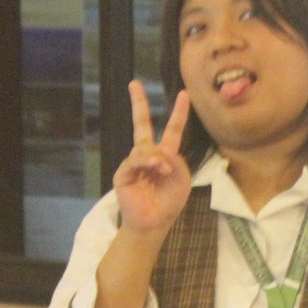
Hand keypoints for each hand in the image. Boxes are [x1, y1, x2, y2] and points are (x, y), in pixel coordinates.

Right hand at [114, 81, 191, 234]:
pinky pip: (134, 160)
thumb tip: (159, 150)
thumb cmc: (169, 203)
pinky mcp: (123, 173)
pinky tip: (156, 169)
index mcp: (165, 156)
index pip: (172, 130)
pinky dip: (148, 163)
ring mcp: (133, 163)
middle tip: (134, 84)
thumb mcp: (182, 180)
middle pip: (141, 124)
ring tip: (164, 171)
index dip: (179, 113)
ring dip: (157, 158)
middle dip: (138, 104)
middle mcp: (147, 156)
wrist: (154, 223)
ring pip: (144, 147)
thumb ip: (177, 162)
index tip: (184, 94)